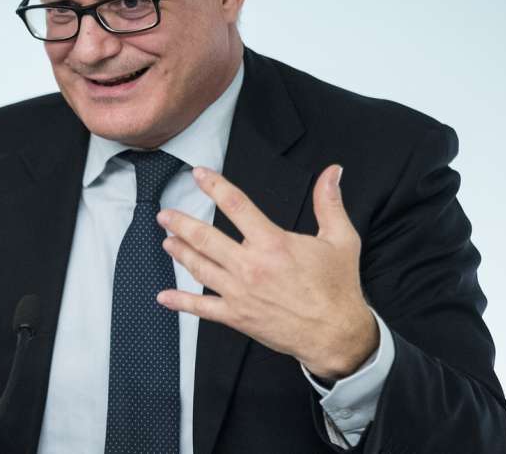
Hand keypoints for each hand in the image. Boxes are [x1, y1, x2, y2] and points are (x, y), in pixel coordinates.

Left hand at [156, 165, 377, 379]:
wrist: (336, 335)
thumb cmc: (338, 287)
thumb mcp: (341, 239)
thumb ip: (330, 202)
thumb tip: (333, 171)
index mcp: (272, 243)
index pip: (236, 206)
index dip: (214, 186)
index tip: (198, 174)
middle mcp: (250, 266)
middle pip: (205, 238)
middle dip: (181, 224)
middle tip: (165, 215)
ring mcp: (240, 293)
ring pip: (200, 268)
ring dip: (179, 253)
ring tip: (167, 241)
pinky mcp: (237, 316)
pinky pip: (203, 309)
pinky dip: (181, 302)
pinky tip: (164, 297)